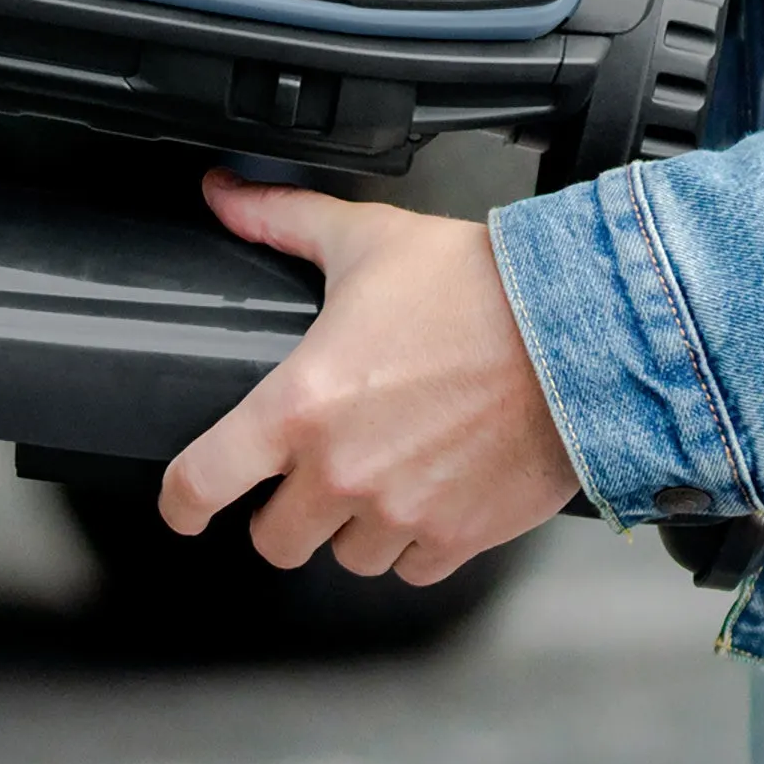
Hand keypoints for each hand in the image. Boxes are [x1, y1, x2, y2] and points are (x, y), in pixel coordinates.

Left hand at [161, 168, 581, 582]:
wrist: (584, 333)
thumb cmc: (478, 287)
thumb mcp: (364, 238)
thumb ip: (280, 219)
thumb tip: (224, 194)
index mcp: (300, 404)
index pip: (205, 480)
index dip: (179, 502)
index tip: (180, 508)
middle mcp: (342, 470)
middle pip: (274, 539)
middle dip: (280, 513)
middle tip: (299, 480)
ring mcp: (403, 512)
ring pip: (346, 558)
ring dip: (349, 528)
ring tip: (372, 478)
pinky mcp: (461, 536)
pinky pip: (413, 569)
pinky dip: (411, 544)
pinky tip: (421, 497)